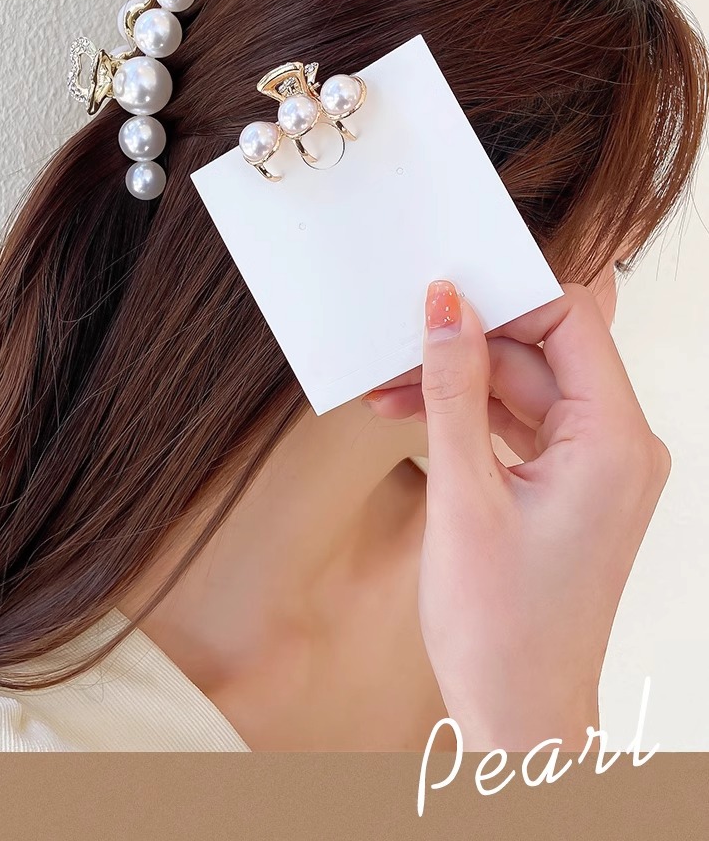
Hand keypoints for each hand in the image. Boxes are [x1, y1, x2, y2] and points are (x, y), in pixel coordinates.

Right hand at [365, 281, 670, 750]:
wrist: (518, 712)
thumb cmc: (500, 626)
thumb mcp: (462, 495)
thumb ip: (454, 391)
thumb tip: (446, 310)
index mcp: (614, 443)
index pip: (571, 324)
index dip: (506, 302)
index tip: (444, 297)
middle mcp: (618, 448)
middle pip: (541, 357)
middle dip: (467, 350)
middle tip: (399, 349)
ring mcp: (595, 469)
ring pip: (524, 392)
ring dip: (459, 388)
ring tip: (391, 393)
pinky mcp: (569, 487)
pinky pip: (520, 429)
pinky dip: (471, 422)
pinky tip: (417, 419)